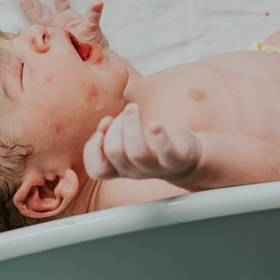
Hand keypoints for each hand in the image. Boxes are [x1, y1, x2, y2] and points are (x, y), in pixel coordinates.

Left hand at [17, 0, 109, 47]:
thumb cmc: (92, 47)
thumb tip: (98, 2)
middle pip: (38, 12)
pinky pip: (64, 7)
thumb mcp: (90, 32)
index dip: (30, 7)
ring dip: (37, 1)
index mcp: (55, 30)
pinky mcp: (71, 19)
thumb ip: (92, 16)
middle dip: (29, 2)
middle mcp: (55, 26)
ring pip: (47, 9)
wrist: (99, 55)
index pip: (38, 17)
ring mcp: (62, 22)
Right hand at [83, 104, 202, 181]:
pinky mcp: (175, 160)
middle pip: (114, 153)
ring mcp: (155, 167)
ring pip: (136, 153)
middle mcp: (135, 171)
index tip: (99, 132)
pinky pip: (165, 152)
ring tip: (133, 108)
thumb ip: (111, 133)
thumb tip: (105, 122)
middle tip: (125, 113)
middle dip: (114, 128)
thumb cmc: (152, 146)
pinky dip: (159, 137)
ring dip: (131, 125)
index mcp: (120, 168)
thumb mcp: (127, 142)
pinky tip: (154, 124)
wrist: (187, 158)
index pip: (97, 171)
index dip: (92, 150)